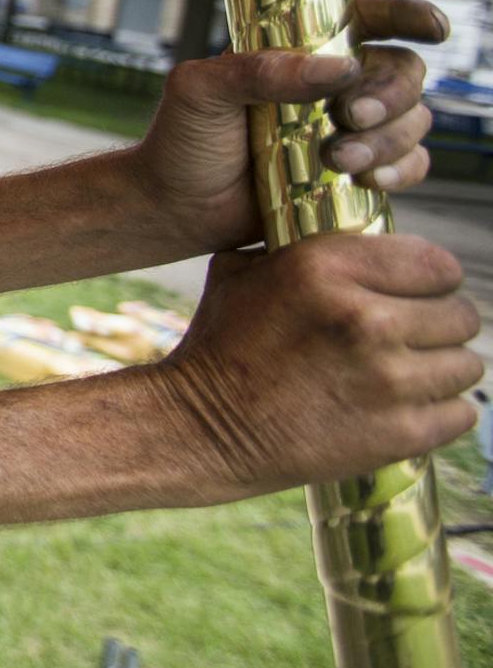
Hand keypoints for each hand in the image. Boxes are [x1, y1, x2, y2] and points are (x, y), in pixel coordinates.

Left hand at [130, 0, 446, 252]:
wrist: (175, 207)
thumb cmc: (182, 139)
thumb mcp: (201, 90)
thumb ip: (259, 70)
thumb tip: (339, 67)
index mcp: (301, 48)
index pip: (367, 19)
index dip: (408, 16)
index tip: (432, 29)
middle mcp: (335, 84)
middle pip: (403, 71)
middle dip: (389, 93)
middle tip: (349, 115)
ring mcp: (350, 129)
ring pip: (412, 120)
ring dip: (388, 138)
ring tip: (338, 159)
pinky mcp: (357, 173)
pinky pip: (409, 165)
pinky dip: (400, 171)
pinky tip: (367, 180)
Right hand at [150, 231, 481, 501]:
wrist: (202, 427)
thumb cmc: (223, 345)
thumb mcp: (244, 270)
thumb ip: (305, 247)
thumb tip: (351, 234)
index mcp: (326, 269)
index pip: (438, 264)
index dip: (433, 278)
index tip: (419, 292)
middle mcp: (365, 318)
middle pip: (461, 315)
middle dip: (440, 324)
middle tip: (411, 337)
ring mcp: (387, 379)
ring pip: (467, 364)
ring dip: (442, 368)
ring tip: (408, 373)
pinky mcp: (400, 432)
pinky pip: (462, 413)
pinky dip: (441, 411)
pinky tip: (406, 406)